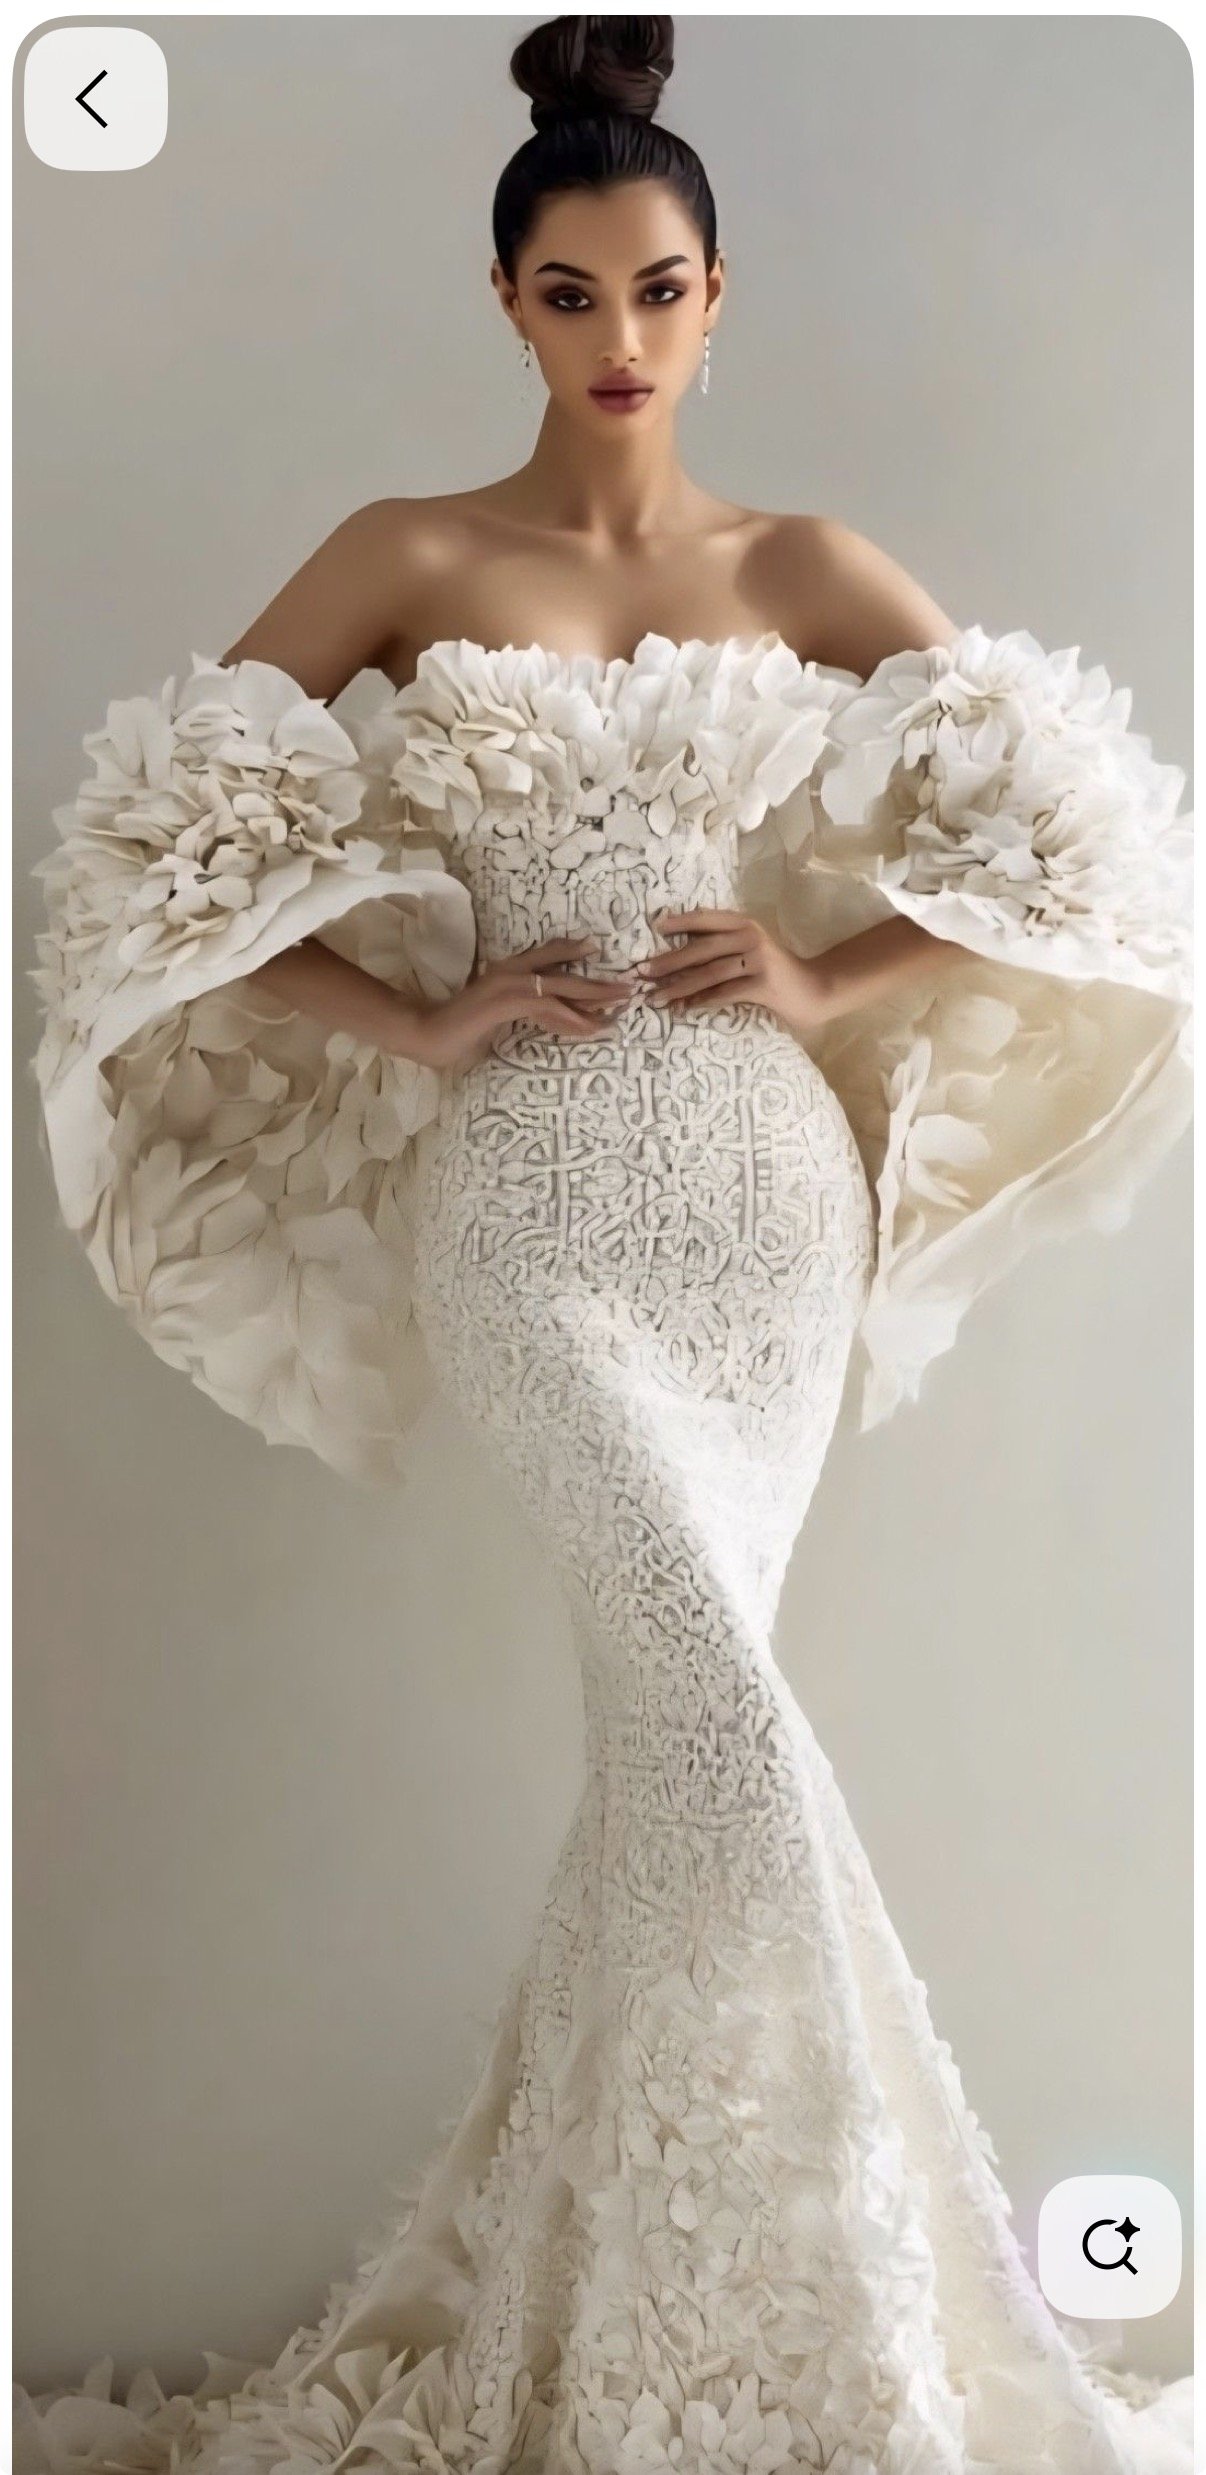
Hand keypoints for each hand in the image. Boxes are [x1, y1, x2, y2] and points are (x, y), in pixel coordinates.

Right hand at [398, 935, 637, 1072]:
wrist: (426, 1033)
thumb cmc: (457, 1031)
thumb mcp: (497, 1019)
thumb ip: (522, 1013)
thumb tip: (548, 1018)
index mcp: (507, 970)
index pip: (547, 956)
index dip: (572, 952)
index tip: (596, 948)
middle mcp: (511, 970)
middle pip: (565, 971)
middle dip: (599, 981)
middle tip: (628, 987)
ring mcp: (509, 983)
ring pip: (563, 987)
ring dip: (595, 997)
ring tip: (621, 1004)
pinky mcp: (508, 1000)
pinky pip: (548, 1006)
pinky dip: (572, 1017)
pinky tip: (592, 1025)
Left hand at [636, 908, 840, 1035]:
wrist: (816, 989)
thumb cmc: (777, 971)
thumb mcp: (752, 949)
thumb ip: (724, 946)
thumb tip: (680, 954)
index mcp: (745, 924)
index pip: (707, 918)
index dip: (680, 921)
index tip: (654, 928)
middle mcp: (750, 937)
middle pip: (701, 949)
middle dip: (668, 962)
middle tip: (641, 973)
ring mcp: (758, 960)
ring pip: (709, 973)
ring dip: (678, 987)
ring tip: (656, 998)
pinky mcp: (763, 984)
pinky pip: (724, 993)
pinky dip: (702, 1002)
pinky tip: (684, 1009)